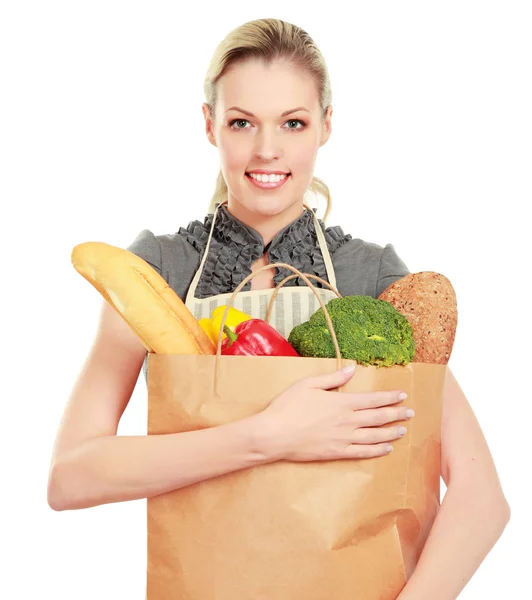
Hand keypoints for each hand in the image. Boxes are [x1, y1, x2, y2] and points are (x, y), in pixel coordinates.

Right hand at [253, 365, 413, 461]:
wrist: (274, 435)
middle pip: (378, 418)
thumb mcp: (308, 384)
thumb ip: (332, 378)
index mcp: (341, 402)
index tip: (402, 395)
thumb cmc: (288, 407)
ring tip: (403, 430)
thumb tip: (351, 369)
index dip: (389, 397)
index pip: (372, 399)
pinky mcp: (336, 453)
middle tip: (411, 412)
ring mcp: (343, 439)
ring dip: (391, 432)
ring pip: (374, 436)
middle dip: (396, 414)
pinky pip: (362, 452)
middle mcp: (347, 421)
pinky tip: (386, 449)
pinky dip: (377, 450)